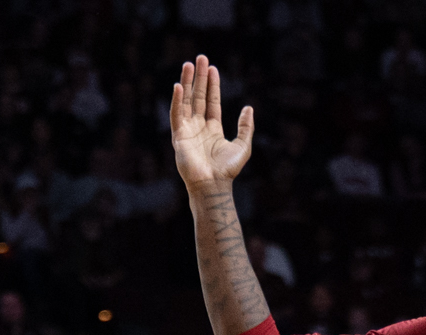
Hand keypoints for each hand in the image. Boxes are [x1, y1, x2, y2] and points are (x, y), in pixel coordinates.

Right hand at [170, 56, 252, 189]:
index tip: (213, 68)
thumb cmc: (228, 169)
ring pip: (186, 101)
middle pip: (198, 96)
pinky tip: (179, 86)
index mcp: (213, 128)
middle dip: (199, 77)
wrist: (214, 184)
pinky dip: (177, 100)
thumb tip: (248, 108)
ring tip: (189, 65)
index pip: (212, 101)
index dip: (212, 85)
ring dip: (187, 82)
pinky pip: (176, 114)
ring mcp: (188, 130)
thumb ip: (246, 127)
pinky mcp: (178, 136)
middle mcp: (199, 126)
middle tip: (200, 58)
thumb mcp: (243, 146)